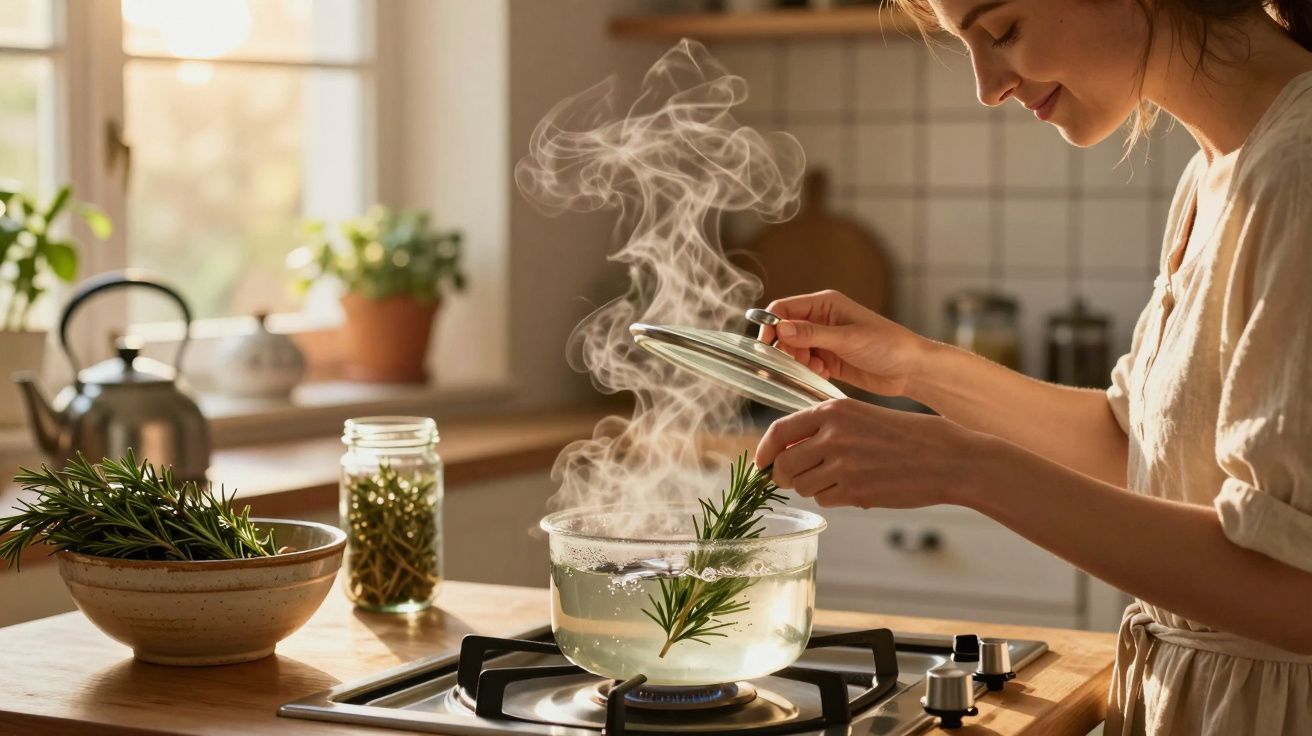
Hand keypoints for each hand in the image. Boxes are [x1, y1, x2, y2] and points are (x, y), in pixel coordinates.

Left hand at [754, 398, 986, 509]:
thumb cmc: (910, 436)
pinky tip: (854, 488)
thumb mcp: (863, 417)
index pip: (779, 431)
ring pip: (803, 486)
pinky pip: (825, 499)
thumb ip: (827, 428)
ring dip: (811, 487)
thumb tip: (789, 449)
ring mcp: (843, 465)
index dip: (765, 451)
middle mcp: (833, 435)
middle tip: (794, 479)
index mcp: (834, 410)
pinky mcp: (855, 490)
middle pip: (784, 465)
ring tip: (836, 479)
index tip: (762, 463)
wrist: (948, 458)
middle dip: (784, 476)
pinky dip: (832, 497)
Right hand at [756, 290, 930, 396]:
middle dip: (786, 348)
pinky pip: (806, 364)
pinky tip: (823, 373)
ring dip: (797, 361)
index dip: (771, 324)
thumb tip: (781, 328)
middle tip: (798, 361)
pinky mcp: (829, 359)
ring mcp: (825, 340)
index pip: (784, 308)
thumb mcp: (848, 339)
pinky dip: (808, 370)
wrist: (911, 370)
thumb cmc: (888, 345)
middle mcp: (821, 320)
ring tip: (816, 368)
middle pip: (785, 331)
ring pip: (794, 349)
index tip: (766, 345)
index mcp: (825, 304)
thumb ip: (812, 334)